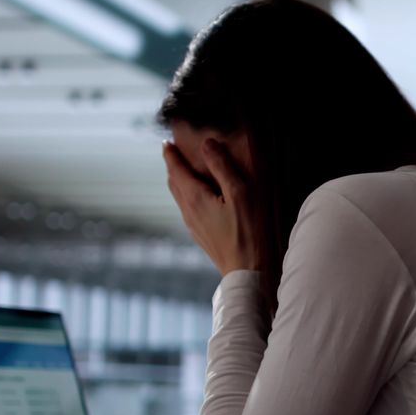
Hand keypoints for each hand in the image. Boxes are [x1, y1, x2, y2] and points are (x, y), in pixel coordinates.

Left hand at [163, 138, 263, 276]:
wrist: (247, 272)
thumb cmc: (249, 232)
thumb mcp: (240, 193)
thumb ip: (222, 167)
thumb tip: (207, 144)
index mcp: (195, 198)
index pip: (176, 170)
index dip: (170, 154)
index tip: (166, 142)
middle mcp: (188, 211)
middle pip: (173, 183)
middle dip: (172, 166)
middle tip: (172, 152)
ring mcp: (193, 225)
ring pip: (179, 197)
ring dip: (178, 181)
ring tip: (183, 171)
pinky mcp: (201, 235)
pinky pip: (188, 208)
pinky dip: (187, 194)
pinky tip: (198, 196)